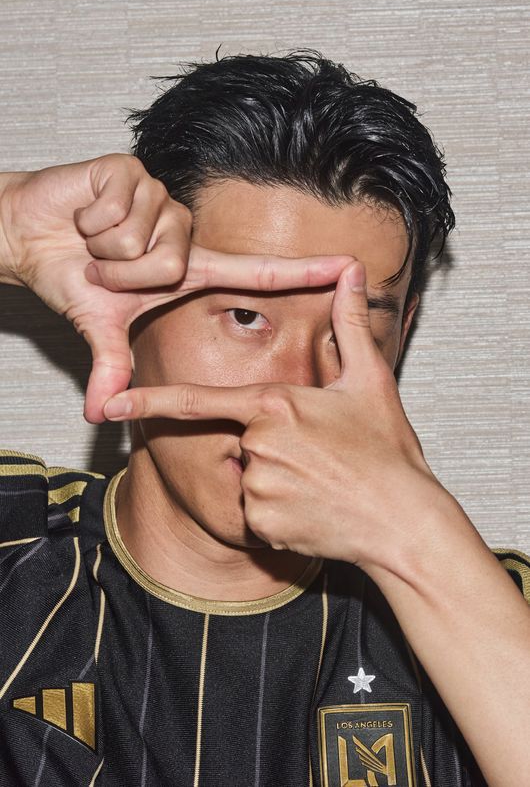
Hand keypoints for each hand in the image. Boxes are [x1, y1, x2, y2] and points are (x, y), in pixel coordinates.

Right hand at [0, 155, 352, 421]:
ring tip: (94, 242)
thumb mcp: (99, 327)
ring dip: (105, 250)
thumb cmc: (73, 277)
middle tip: (103, 268)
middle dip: (124, 275)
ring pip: (144, 238)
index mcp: (188, 268)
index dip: (304, 271)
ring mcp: (160, 199)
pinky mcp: (132, 171)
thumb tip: (99, 414)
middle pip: (174, 262)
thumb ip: (111, 367)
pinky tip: (85, 217)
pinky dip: (90, 222)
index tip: (350, 267)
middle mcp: (183, 231)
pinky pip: (119, 210)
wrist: (29, 237)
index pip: (257, 271)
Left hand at [103, 261, 444, 571]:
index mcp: (274, 404)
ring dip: (279, 480)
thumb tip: (351, 271)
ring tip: (323, 484)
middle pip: (242, 441)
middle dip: (274, 448)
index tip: (111, 404)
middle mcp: (257, 444)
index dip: (151, 402)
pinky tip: (315, 510)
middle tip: (323, 457)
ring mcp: (257, 487)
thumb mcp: (370, 382)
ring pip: (250, 478)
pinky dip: (281, 512)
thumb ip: (349, 323)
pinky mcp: (262, 524)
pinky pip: (257, 512)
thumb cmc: (388, 452)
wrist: (404, 523)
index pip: (199, 402)